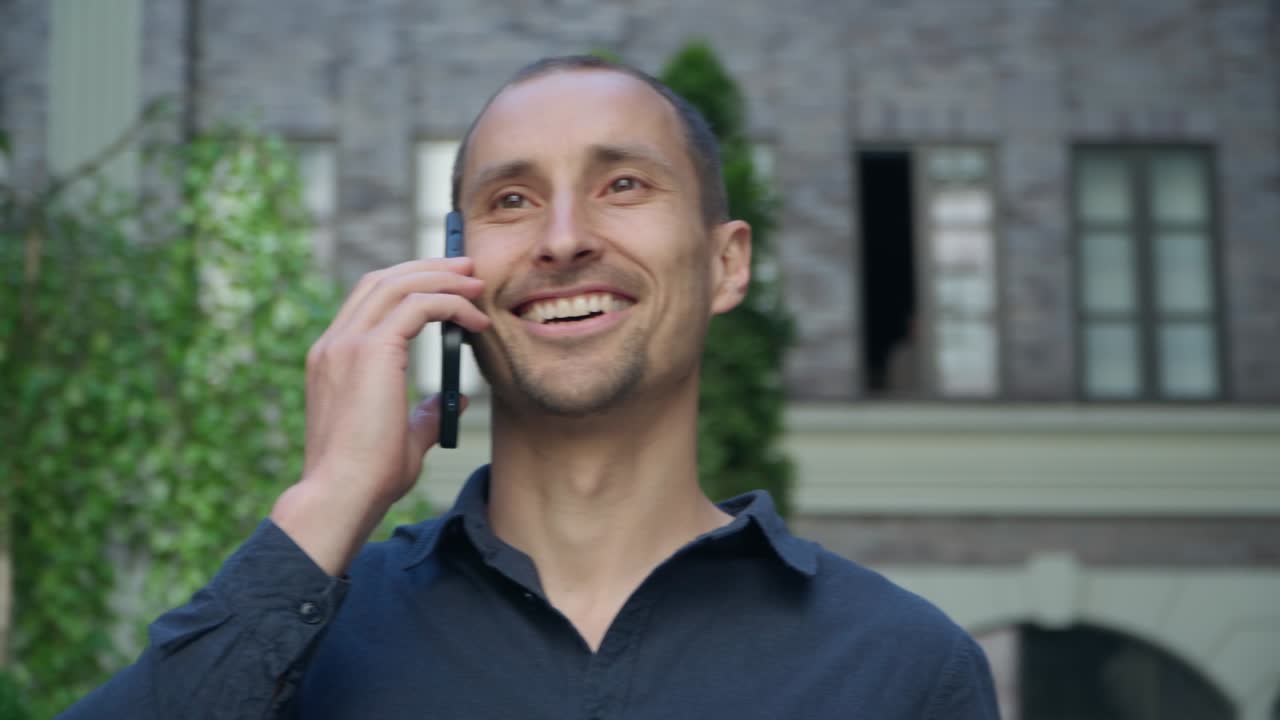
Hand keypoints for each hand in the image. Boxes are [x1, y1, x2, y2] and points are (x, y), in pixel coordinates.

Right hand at [271, 257, 489, 574]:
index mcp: (332, 358)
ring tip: (478, 284)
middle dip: (428, 268)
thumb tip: (453, 398)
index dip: (410, 284)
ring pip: (398, 283)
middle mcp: (334, 344)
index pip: (370, 300)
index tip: (448, 286)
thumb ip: (424, 413)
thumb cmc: (367, 478)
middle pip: (382, 279)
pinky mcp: (370, 351)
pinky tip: (477, 321)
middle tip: (468, 269)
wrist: (340, 497)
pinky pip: (418, 306)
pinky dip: (450, 303)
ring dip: (443, 278)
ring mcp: (346, 344)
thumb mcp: (402, 437)